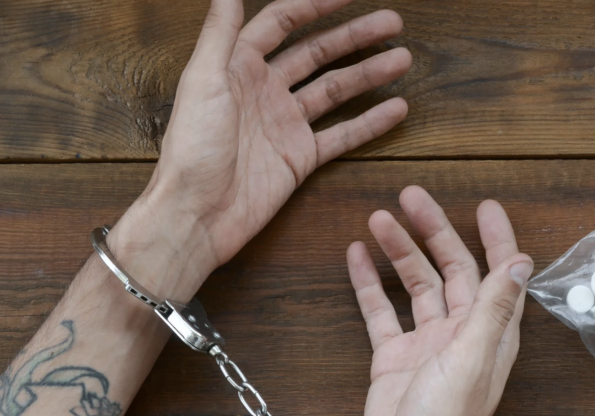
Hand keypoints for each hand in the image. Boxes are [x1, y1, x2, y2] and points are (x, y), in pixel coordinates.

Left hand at [107, 0, 411, 299]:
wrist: (196, 214)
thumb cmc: (191, 149)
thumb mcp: (202, 82)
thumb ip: (220, 33)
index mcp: (238, 66)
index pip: (283, 23)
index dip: (316, 4)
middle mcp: (265, 90)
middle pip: (318, 53)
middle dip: (356, 36)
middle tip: (393, 22)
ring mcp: (285, 125)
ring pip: (335, 90)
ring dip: (369, 74)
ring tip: (403, 59)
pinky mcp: (299, 158)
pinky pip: (341, 135)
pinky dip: (369, 123)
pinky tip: (397, 109)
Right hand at [346, 186, 533, 415]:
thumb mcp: (473, 359)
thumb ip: (493, 308)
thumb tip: (522, 260)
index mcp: (490, 335)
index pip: (498, 274)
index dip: (496, 239)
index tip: (485, 205)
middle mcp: (462, 335)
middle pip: (451, 270)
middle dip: (433, 231)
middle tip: (411, 196)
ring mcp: (426, 346)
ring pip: (414, 285)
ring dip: (398, 251)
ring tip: (377, 218)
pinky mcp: (393, 358)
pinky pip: (381, 311)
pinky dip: (369, 284)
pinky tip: (357, 257)